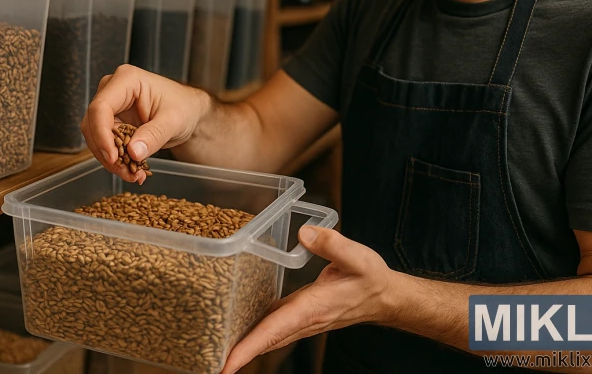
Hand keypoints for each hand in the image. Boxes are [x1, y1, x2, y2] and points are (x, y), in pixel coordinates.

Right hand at [80, 64, 211, 183]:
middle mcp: (112, 90)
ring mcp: (110, 106)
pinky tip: (132, 170)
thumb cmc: (183, 107)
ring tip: (133, 174)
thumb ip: (154, 135)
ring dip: (111, 160)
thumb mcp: (173, 121)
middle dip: (107, 152)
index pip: (101, 107)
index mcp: (126, 80)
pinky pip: (105, 143)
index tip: (113, 158)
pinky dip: (116, 160)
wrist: (187, 112)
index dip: (101, 134)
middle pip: (93, 124)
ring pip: (95, 137)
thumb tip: (133, 152)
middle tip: (127, 172)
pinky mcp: (111, 122)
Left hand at [220, 226, 395, 373]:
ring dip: (241, 346)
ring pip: (266, 338)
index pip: (274, 330)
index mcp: (312, 308)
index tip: (226, 363)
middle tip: (207, 360)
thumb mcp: (357, 257)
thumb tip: (304, 232)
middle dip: (235, 353)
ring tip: (212, 347)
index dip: (249, 347)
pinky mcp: (299, 315)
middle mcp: (303, 320)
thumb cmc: (371, 279)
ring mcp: (300, 321)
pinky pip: (272, 328)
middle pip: (263, 341)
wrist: (384, 297)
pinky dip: (253, 332)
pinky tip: (237, 324)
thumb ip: (331, 243)